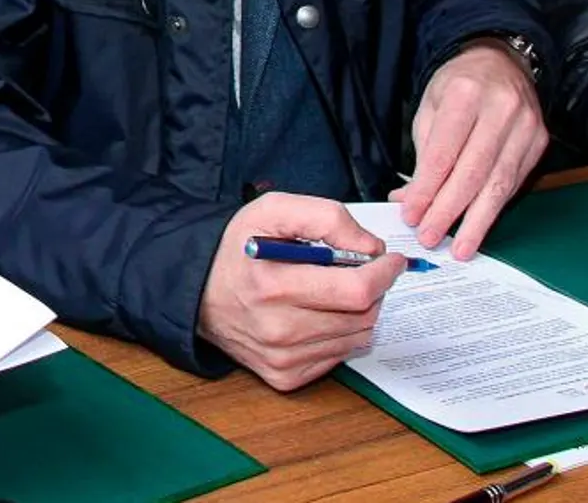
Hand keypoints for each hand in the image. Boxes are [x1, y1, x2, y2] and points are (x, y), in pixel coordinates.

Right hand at [196, 193, 403, 391]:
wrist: (198, 292)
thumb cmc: (239, 249)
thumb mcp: (273, 210)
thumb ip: (326, 217)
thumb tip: (370, 247)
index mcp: (274, 285)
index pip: (357, 290)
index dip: (384, 272)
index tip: (389, 260)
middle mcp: (278, 329)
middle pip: (363, 315)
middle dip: (373, 289)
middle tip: (360, 271)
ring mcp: (282, 358)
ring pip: (357, 337)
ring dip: (359, 312)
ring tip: (334, 292)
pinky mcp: (284, 376)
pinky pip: (338, 357)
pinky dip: (340, 334)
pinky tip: (319, 315)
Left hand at [393, 39, 547, 257]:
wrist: (500, 62)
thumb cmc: (458, 86)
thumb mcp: (430, 107)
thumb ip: (422, 155)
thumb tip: (408, 201)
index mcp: (466, 93)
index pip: (443, 152)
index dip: (427, 189)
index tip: (411, 216)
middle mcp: (501, 108)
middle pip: (473, 172)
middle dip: (449, 211)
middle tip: (430, 237)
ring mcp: (526, 126)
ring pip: (499, 184)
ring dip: (477, 221)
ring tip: (460, 247)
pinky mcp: (539, 141)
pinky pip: (514, 183)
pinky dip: (494, 207)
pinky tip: (479, 224)